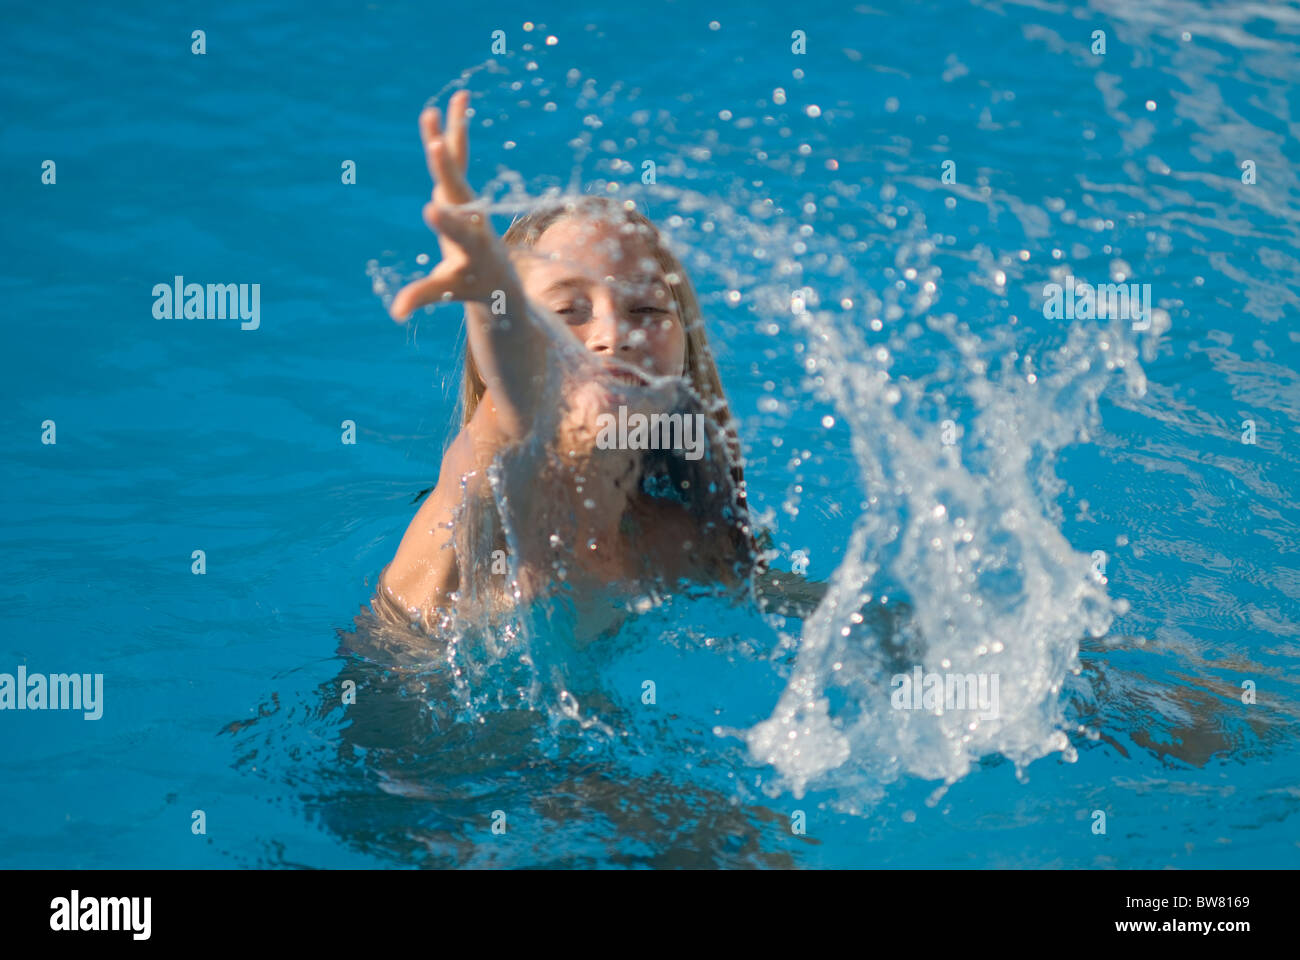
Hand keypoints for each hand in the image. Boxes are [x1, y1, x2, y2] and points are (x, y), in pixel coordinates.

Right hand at [389, 90, 517, 320]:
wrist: (500, 275)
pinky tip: (457, 99)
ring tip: (436, 109)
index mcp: (471, 247)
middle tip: (435, 146)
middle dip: (446, 171)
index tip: (431, 209)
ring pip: (459, 165)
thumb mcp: (448, 292)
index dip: (445, 222)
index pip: (456, 233)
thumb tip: (396, 314)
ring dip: (449, 136)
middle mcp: (474, 218)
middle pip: (459, 192)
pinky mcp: (465, 189)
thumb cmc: (472, 287)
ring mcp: (470, 200)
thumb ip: (423, 296)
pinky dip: (454, 129)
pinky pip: (459, 155)